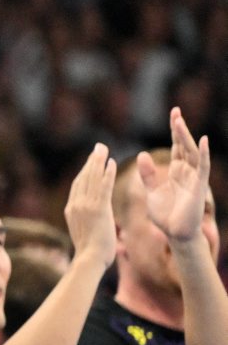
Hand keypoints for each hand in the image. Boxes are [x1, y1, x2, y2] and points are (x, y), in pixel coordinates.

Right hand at [64, 142, 116, 268]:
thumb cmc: (89, 253)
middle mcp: (76, 205)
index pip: (78, 185)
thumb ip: (85, 222)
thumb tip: (90, 222)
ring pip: (92, 179)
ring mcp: (86, 206)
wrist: (89, 259)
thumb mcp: (83, 233)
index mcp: (71, 210)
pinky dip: (107, 174)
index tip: (92, 160)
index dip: (85, 170)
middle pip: (83, 177)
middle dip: (91, 161)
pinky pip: (103, 187)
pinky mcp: (98, 210)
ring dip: (98, 162)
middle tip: (98, 147)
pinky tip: (112, 163)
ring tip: (104, 149)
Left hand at [138, 106, 210, 242]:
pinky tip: (203, 141)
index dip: (175, 131)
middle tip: (175, 111)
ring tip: (179, 121)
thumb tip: (142, 155)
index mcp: (176, 171)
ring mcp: (194, 178)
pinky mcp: (198, 186)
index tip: (173, 114)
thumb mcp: (152, 191)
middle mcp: (187, 171)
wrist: (175, 233)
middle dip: (179, 129)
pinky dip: (203, 154)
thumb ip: (148, 174)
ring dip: (186, 137)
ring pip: (191, 152)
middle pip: (184, 145)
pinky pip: (202, 167)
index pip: (176, 146)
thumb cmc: (165, 214)